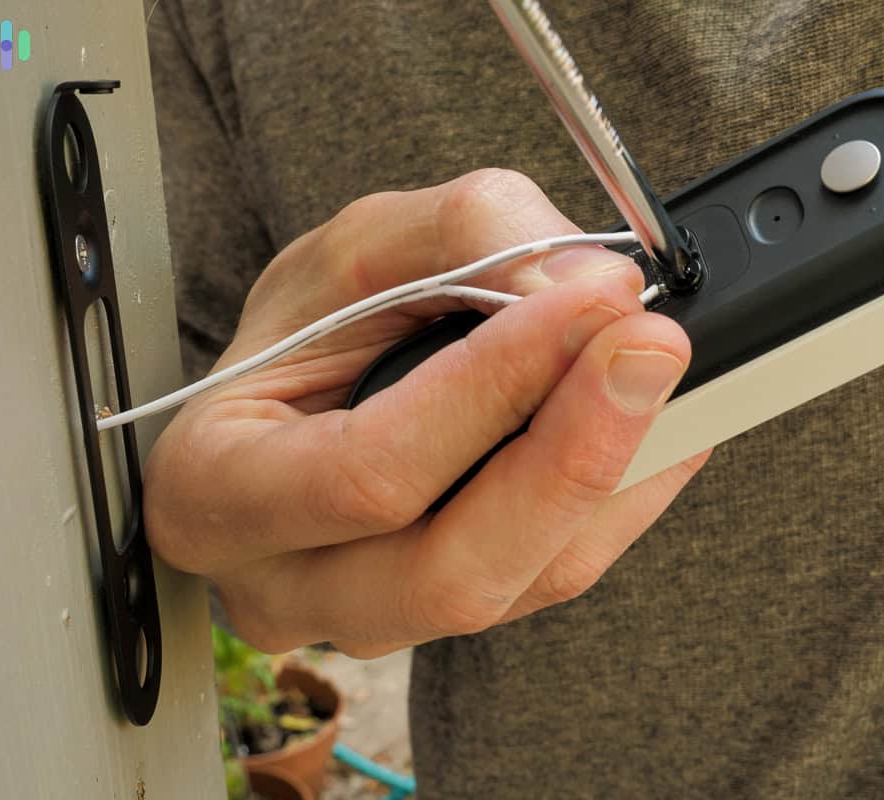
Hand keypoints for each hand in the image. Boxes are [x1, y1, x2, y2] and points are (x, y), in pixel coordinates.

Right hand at [145, 169, 709, 656]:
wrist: (308, 386)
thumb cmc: (310, 324)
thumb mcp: (361, 245)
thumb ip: (468, 237)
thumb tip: (585, 284)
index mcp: (218, 490)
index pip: (366, 472)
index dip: (490, 389)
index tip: (589, 301)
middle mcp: (290, 584)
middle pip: (451, 572)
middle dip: (571, 455)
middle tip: (652, 345)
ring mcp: (378, 617)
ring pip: (522, 584)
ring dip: (617, 473)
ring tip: (664, 369)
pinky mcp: (458, 609)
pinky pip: (562, 573)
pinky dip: (630, 495)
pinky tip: (665, 422)